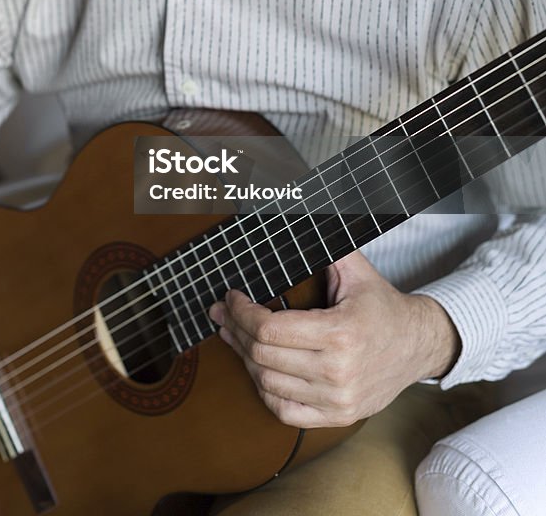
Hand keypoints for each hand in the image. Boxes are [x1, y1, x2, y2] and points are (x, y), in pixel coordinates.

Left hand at [209, 250, 460, 428]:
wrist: (417, 344)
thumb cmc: (382, 306)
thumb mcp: (356, 270)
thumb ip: (323, 249)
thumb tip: (290, 225)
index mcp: (340, 333)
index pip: (270, 329)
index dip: (241, 312)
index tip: (232, 298)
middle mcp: (338, 371)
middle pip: (263, 355)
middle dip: (234, 331)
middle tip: (223, 314)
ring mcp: (337, 399)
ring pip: (268, 383)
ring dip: (245, 358)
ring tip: (235, 337)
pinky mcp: (337, 415)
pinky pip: (285, 411)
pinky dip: (265, 390)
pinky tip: (258, 368)